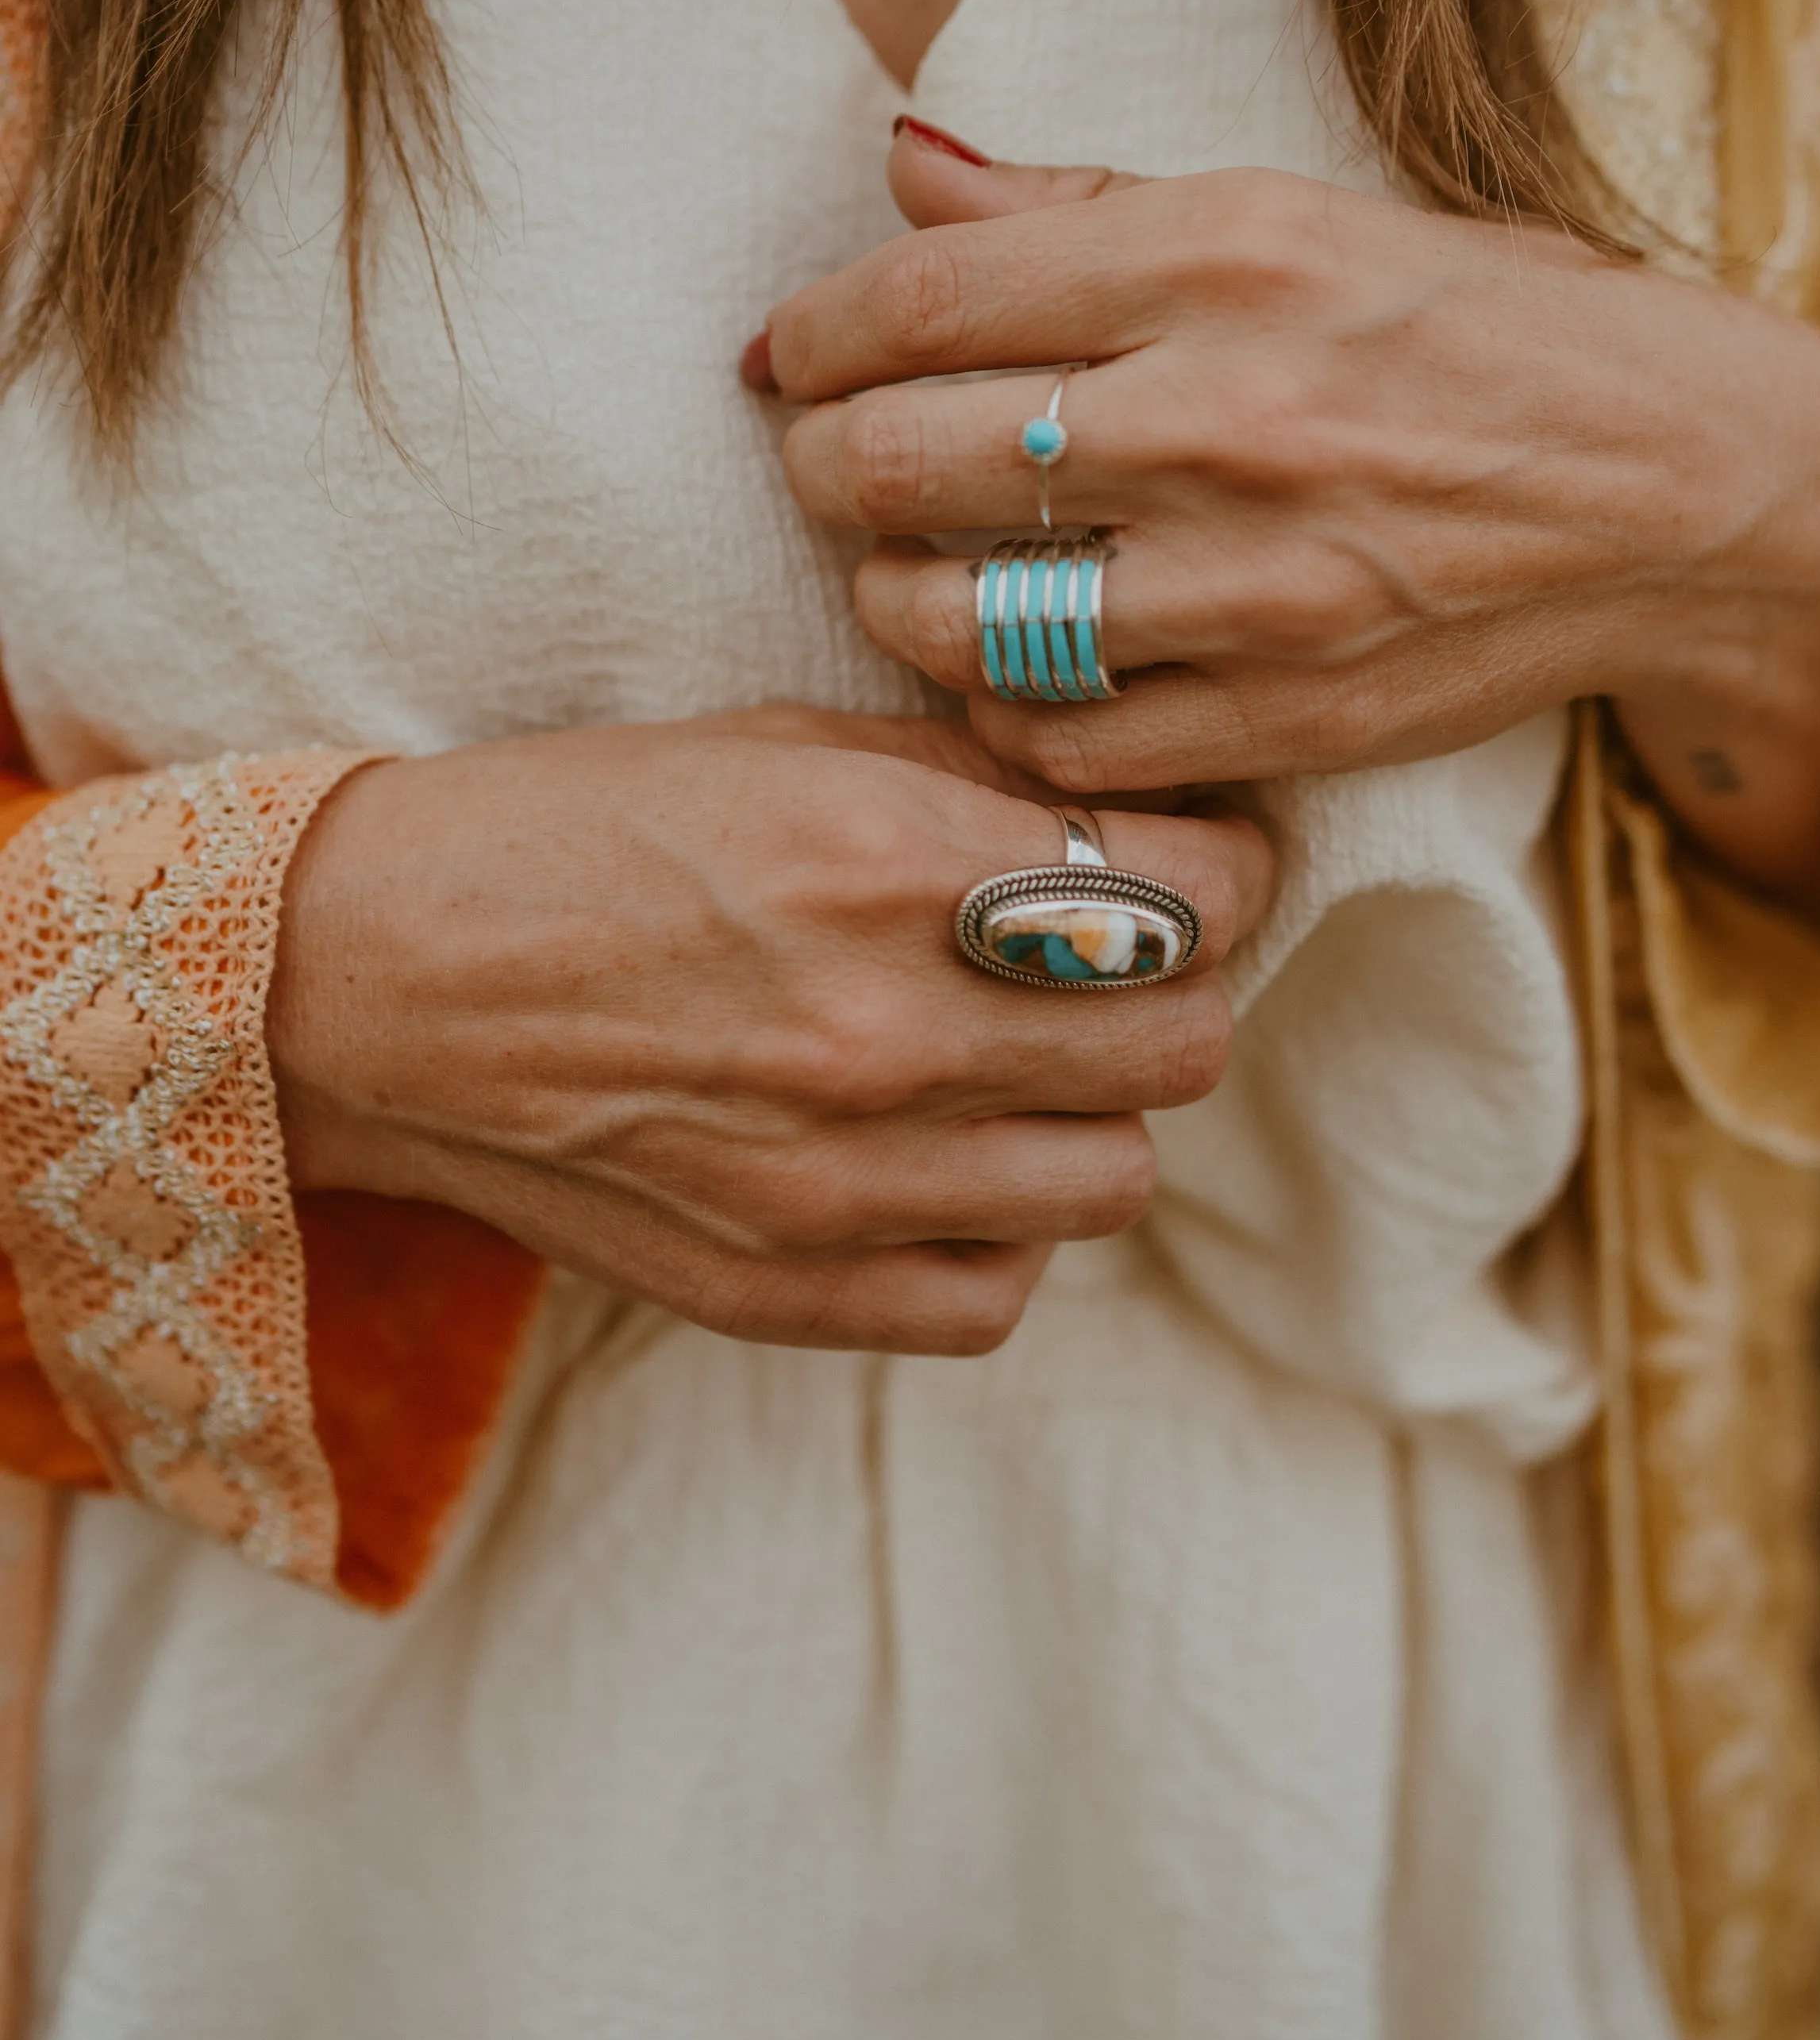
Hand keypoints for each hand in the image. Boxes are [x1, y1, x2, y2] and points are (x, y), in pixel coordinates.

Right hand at [267, 708, 1270, 1354]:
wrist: (372, 980)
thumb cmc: (576, 830)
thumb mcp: (783, 746)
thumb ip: (975, 783)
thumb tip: (1136, 806)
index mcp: (890, 864)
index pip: (1206, 893)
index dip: (1228, 866)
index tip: (1197, 856)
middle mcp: (886, 1033)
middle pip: (1188, 1042)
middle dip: (1180, 983)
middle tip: (1118, 953)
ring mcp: (840, 1183)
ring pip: (1119, 1178)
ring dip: (1094, 1111)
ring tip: (1020, 1059)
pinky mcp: (788, 1290)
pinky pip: (1000, 1293)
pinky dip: (1002, 1231)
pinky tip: (946, 1160)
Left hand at [759, 129, 1819, 908]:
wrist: (1683, 490)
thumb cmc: (1479, 328)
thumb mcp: (1301, 213)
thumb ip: (1083, 202)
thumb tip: (898, 165)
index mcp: (1229, 253)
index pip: (922, 299)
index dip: (814, 332)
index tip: (788, 353)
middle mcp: (1233, 415)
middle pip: (904, 459)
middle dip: (824, 461)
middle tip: (832, 459)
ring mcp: (1260, 584)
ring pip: (956, 617)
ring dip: (888, 593)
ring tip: (904, 563)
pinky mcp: (1288, 721)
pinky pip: (1057, 737)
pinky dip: (997, 707)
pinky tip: (1008, 663)